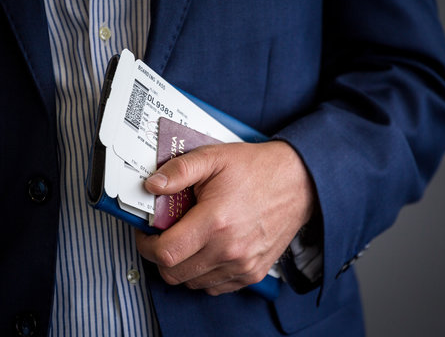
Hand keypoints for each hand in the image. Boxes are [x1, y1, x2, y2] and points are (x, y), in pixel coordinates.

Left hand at [136, 141, 314, 295]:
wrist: (298, 182)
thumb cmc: (258, 169)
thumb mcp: (214, 158)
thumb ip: (179, 170)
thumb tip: (152, 185)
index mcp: (216, 222)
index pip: (166, 253)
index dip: (146, 246)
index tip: (146, 235)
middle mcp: (229, 249)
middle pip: (175, 273)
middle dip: (160, 257)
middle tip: (163, 237)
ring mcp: (242, 265)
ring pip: (192, 282)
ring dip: (182, 265)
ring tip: (187, 240)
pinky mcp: (252, 272)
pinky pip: (214, 286)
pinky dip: (203, 274)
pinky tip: (207, 251)